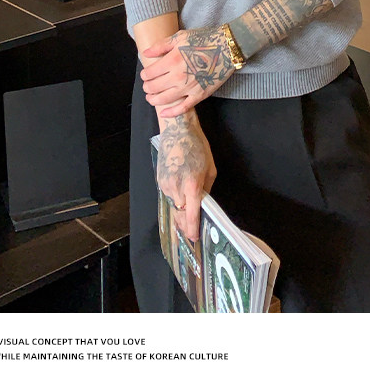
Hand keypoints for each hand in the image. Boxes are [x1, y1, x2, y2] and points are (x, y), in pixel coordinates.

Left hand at [141, 24, 235, 116]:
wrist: (227, 47)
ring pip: (164, 99)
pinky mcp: (200, 95)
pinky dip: (171, 112)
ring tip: (150, 97)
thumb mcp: (180, 37)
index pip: (149, 73)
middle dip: (147, 87)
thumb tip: (146, 53)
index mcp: (172, 60)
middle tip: (147, 85)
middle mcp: (178, 76)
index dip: (144, 75)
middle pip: (154, 87)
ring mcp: (189, 87)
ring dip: (153, 100)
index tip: (145, 74)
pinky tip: (164, 112)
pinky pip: (183, 108)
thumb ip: (161, 46)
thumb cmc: (203, 39)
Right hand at [157, 114, 216, 241]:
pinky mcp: (159, 180)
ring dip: (180, 214)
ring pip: (173, 207)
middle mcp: (176, 187)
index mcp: (192, 185)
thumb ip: (207, 190)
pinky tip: (180, 201)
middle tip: (192, 235)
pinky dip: (174, 201)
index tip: (195, 238)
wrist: (177, 131)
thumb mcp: (210, 168)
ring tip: (186, 220)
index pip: (191, 215)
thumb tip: (203, 204)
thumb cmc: (197, 146)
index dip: (192, 229)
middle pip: (180, 215)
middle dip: (185, 226)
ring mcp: (165, 184)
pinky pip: (168, 197)